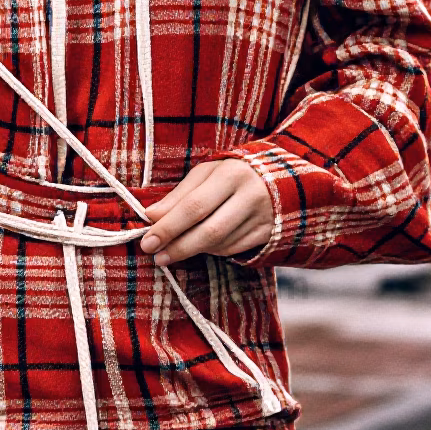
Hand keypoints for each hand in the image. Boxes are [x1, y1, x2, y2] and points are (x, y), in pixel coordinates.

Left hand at [138, 159, 273, 264]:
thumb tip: (151, 216)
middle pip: (209, 231)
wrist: (282, 175)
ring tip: (177, 248)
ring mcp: (263, 217)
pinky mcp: (269, 233)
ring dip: (194, 249)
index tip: (147, 242)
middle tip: (157, 256)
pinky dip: (214, 250)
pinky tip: (204, 244)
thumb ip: (178, 195)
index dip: (168, 227)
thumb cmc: (233, 172)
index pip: (194, 206)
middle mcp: (250, 196)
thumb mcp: (206, 173)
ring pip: (221, 244)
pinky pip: (234, 249)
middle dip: (179, 246)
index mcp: (230, 174)